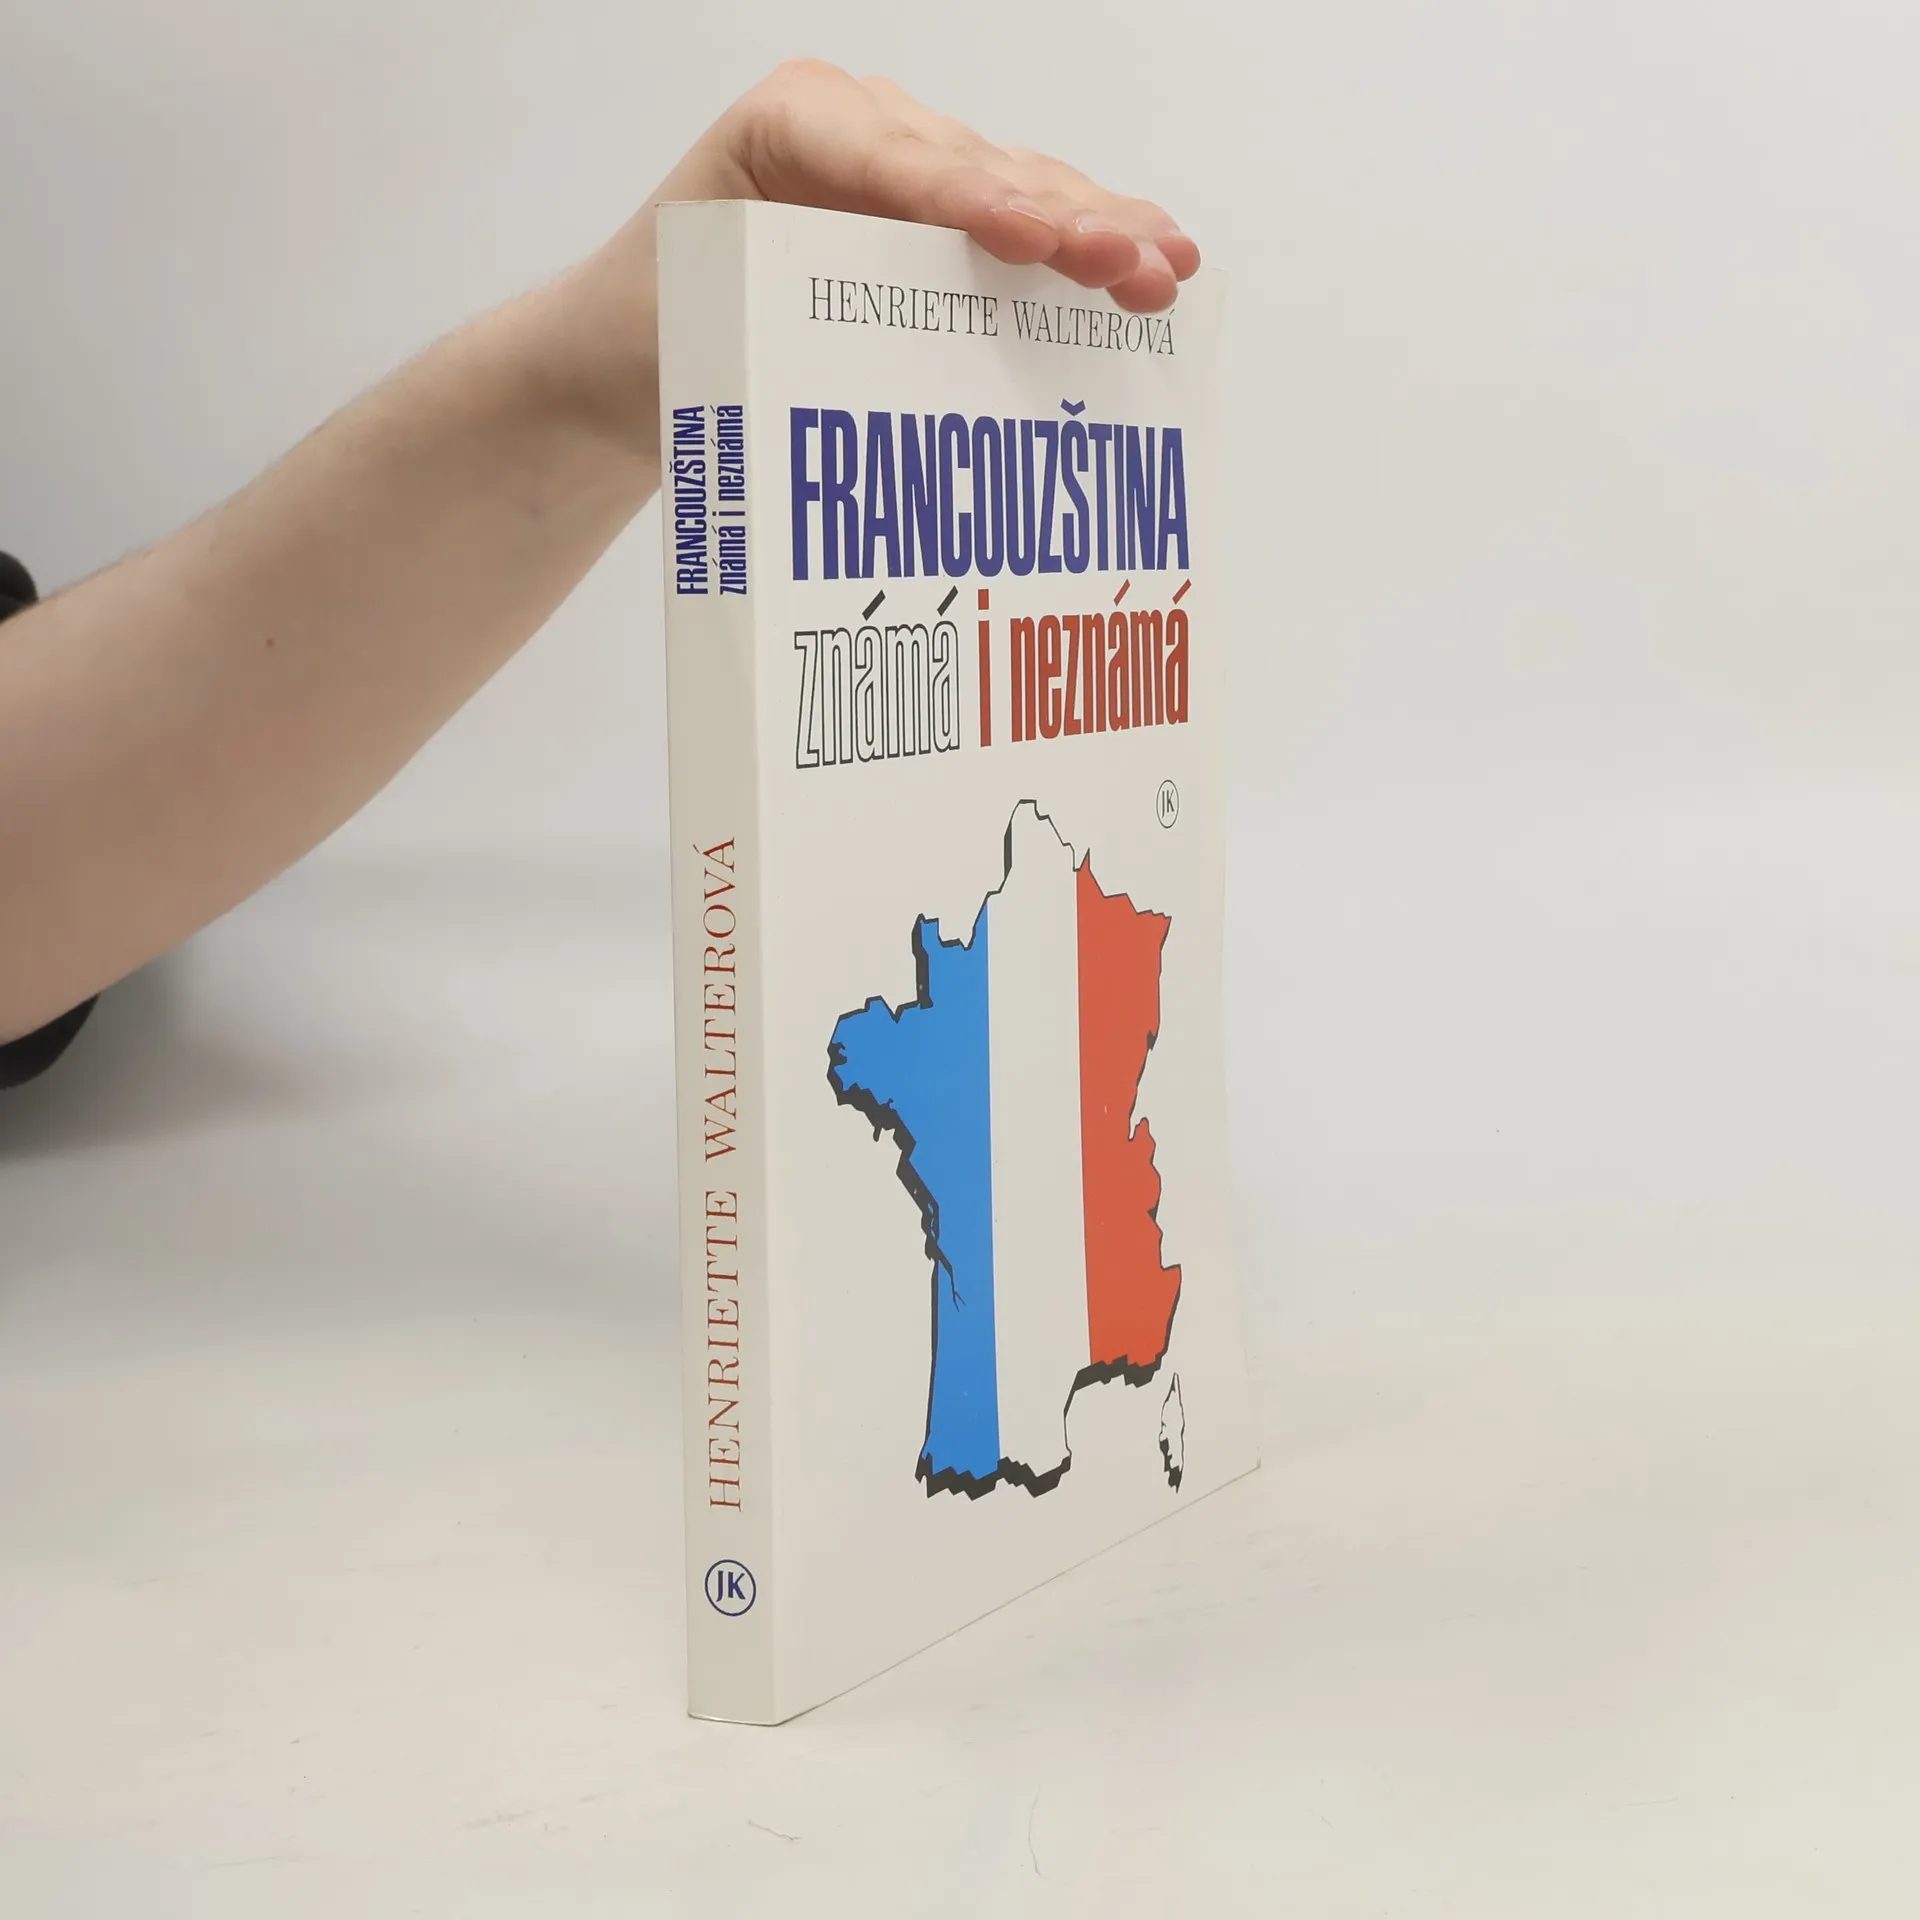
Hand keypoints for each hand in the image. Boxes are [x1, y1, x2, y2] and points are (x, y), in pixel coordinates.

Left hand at [655, 60, 1198, 314]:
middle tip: (1134, 265)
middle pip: (980, 168)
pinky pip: (1019, 218)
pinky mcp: (934, 215)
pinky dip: (1083, 242)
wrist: (628, 347)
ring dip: (1099, 229)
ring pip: (1019, 187)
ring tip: (1167, 267)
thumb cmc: (658, 334)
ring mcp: (906, 165)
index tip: (1035, 240)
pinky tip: (1148, 261)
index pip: (896, 163)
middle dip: (1066, 217)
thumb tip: (882, 399)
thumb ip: (781, 323)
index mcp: (789, 127)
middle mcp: (858, 127)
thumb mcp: (698, 324)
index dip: (973, 200)